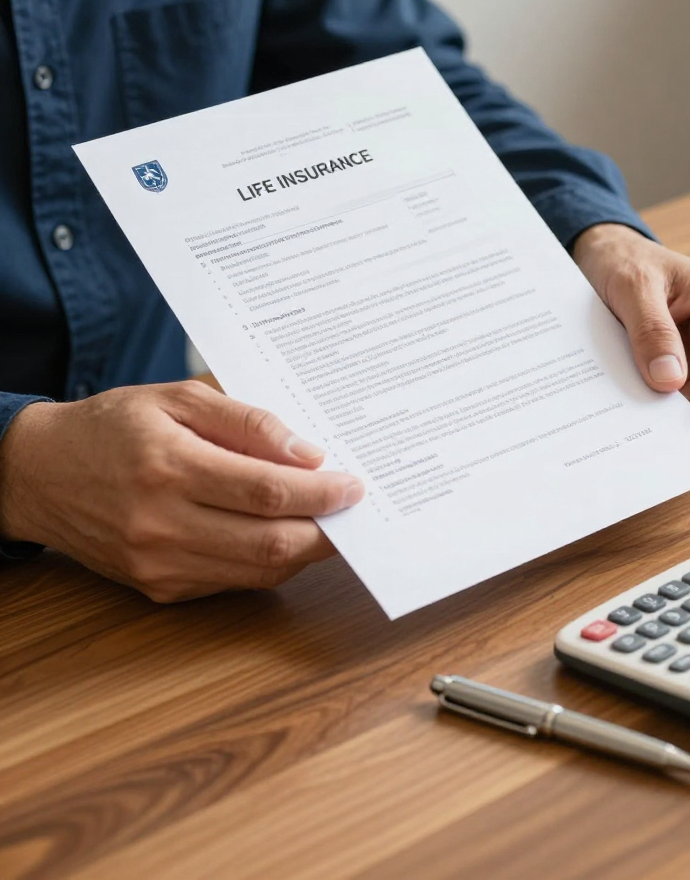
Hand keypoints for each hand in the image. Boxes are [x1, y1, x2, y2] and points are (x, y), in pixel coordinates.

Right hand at [0, 381, 363, 601]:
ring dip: (305, 550)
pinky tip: (284, 535)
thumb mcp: (178, 399)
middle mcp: (162, 525)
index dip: (322, 492)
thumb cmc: (113, 427)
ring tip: (327, 521)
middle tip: (353, 509)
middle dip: (326, 529)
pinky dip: (270, 561)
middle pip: (271, 542)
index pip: (267, 492)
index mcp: (170, 467)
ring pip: (260, 571)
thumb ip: (248, 422)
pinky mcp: (160, 588)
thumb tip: (308, 453)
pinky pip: (235, 582)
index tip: (353, 485)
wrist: (38, 475)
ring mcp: (160, 564)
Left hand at [573, 223, 689, 428]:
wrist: (611, 256)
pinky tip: (639, 408)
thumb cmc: (626, 262)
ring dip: (676, 412)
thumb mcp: (633, 288)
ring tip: (639, 418)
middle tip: (653, 432)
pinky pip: (687, 397)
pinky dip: (665, 407)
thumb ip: (652, 331)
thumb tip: (670, 381)